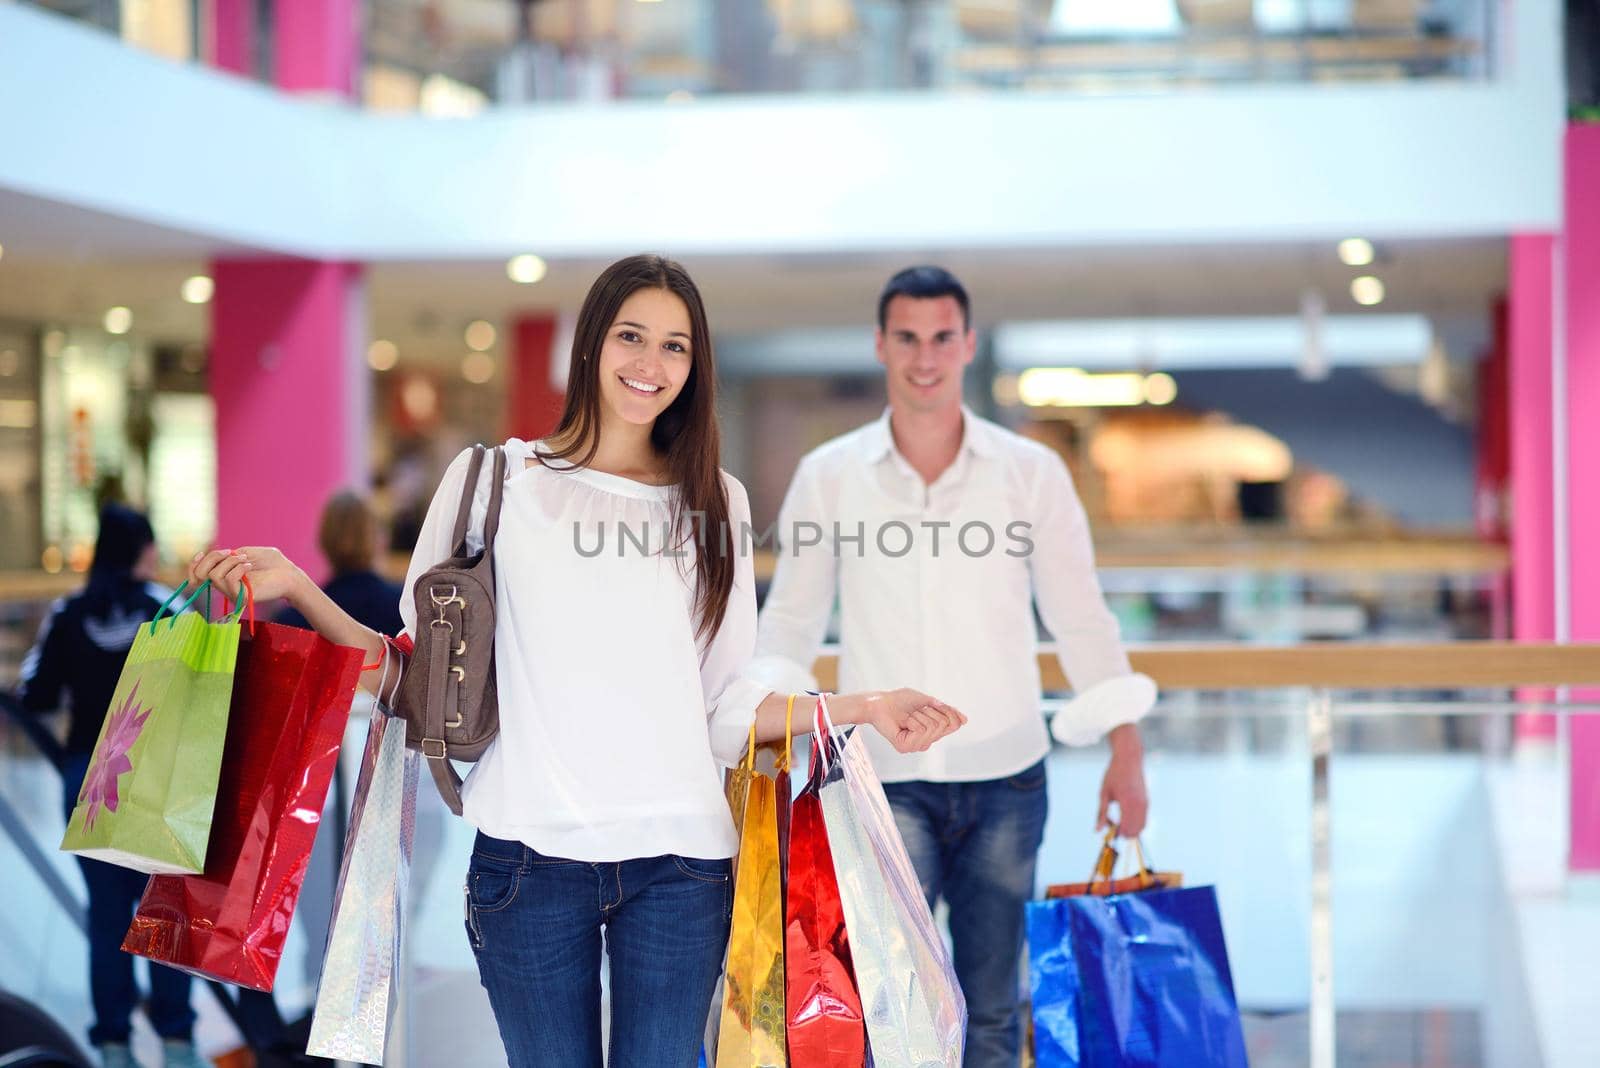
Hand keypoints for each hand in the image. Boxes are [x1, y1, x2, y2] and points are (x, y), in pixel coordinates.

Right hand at [188, 546, 306, 606]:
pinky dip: (238, 568)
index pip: (198, 574)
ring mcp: (232, 593)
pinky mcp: (240, 597)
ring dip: (230, 562)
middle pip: (201, 573)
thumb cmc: (272, 563)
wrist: (290, 575)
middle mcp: (225, 586)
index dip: (194, 564)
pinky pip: (228, 580)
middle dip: (212, 558)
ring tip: (246, 561)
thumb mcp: (246, 552)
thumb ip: (227, 555)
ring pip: (214, 575)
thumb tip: (207, 557)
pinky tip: (250, 567)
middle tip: (229, 553)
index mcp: (225, 575)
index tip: (200, 554)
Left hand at [861, 688, 966, 753]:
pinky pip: (922, 729)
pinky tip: (903, 723)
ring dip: (920, 715)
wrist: (879, 702)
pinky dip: (913, 720)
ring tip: (907, 717)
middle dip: (930, 711)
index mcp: (931, 734)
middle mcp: (925, 742)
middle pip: (944, 724)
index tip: (928, 705)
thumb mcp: (929, 702)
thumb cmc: (901, 700)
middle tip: (913, 711)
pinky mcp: (905, 747)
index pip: (953, 723)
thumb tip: (965, 720)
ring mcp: (915, 746)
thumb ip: (947, 712)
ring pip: (934, 726)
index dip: (946, 710)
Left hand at [1097, 724, 1148, 836]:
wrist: (1129, 760)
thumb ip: (1101, 813)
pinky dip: (1135, 823)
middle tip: (1112, 825)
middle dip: (1124, 833)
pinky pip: (1144, 819)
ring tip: (1117, 820)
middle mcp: (1139, 804)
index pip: (1126, 827)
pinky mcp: (1147, 802)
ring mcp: (1145, 803)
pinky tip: (1124, 816)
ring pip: (1141, 827)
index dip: (1117, 833)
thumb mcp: (1104, 793)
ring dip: (1130, 829)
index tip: (1109, 831)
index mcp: (1127, 801)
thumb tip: (1097, 831)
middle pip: (1135, 830)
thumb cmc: (1114, 775)